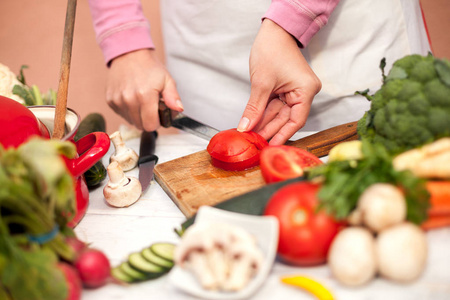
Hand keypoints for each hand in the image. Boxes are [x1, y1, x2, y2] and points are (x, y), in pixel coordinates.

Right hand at [106, 49, 181, 130]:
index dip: (156, 122)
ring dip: (137, 115)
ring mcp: (117, 100)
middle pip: (140, 125)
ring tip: (141, 100)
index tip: (158, 115)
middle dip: (147, 120)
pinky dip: (128, 110)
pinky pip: (121, 114)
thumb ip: (173, 97)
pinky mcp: (110, 100)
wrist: (129, 54)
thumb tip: (179, 109)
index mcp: (145, 96)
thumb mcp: (167, 80)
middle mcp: (129, 100)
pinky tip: (131, 98)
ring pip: (130, 121)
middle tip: (151, 107)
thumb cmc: (149, 67)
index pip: (150, 126)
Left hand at [238, 19, 321, 144]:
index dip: (282, 135)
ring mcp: (295, 92)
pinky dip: (264, 114)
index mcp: (306, 90)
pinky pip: (275, 106)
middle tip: (255, 143)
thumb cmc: (272, 49)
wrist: (273, 31)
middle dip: (269, 130)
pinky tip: (254, 124)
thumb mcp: (261, 83)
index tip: (270, 147)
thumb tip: (246, 128)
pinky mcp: (286, 90)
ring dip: (265, 124)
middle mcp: (304, 93)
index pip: (296, 121)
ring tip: (251, 136)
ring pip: (279, 114)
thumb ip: (254, 108)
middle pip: (286, 119)